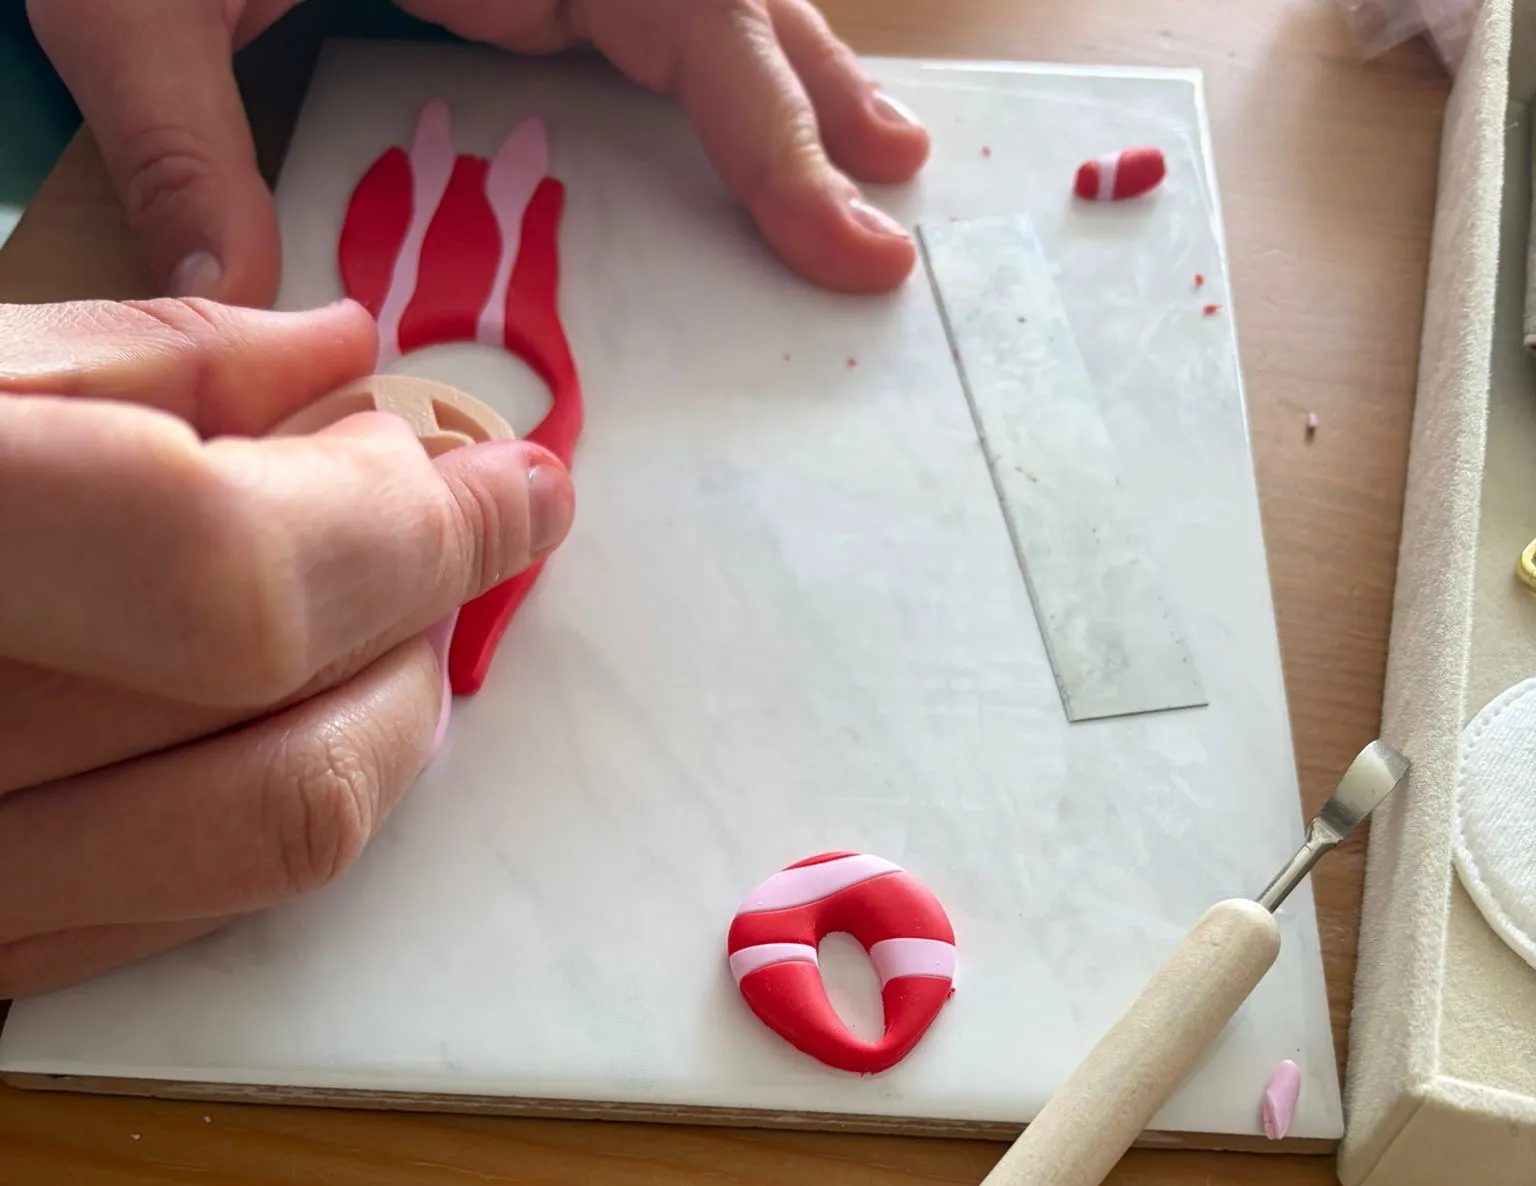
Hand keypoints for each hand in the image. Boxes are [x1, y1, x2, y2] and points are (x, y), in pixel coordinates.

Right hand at [0, 296, 573, 997]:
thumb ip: (124, 367)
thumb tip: (335, 361)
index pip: (233, 577)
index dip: (415, 533)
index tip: (520, 487)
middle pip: (278, 741)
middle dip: (416, 629)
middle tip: (453, 535)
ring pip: (251, 856)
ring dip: (372, 731)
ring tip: (380, 626)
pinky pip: (170, 918)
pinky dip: (268, 810)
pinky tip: (279, 720)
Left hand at [28, 0, 930, 306]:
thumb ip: (188, 150)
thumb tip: (244, 314)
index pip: (684, 15)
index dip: (775, 132)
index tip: (849, 230)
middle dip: (811, 94)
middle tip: (897, 194)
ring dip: (776, 70)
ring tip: (865, 146)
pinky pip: (621, 5)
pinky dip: (692, 60)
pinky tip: (719, 107)